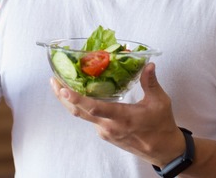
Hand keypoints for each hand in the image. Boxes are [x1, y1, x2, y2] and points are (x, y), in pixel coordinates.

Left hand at [49, 63, 185, 166]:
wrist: (163, 150)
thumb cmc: (161, 126)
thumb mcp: (160, 102)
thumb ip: (150, 82)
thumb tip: (148, 65)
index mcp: (122, 118)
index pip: (94, 108)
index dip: (76, 99)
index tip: (63, 89)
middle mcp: (109, 127)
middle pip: (79, 112)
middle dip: (63, 96)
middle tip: (53, 80)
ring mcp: (105, 132)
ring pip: (82, 116)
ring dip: (71, 101)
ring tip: (61, 84)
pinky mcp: (105, 134)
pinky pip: (90, 119)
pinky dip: (82, 106)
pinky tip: (79, 95)